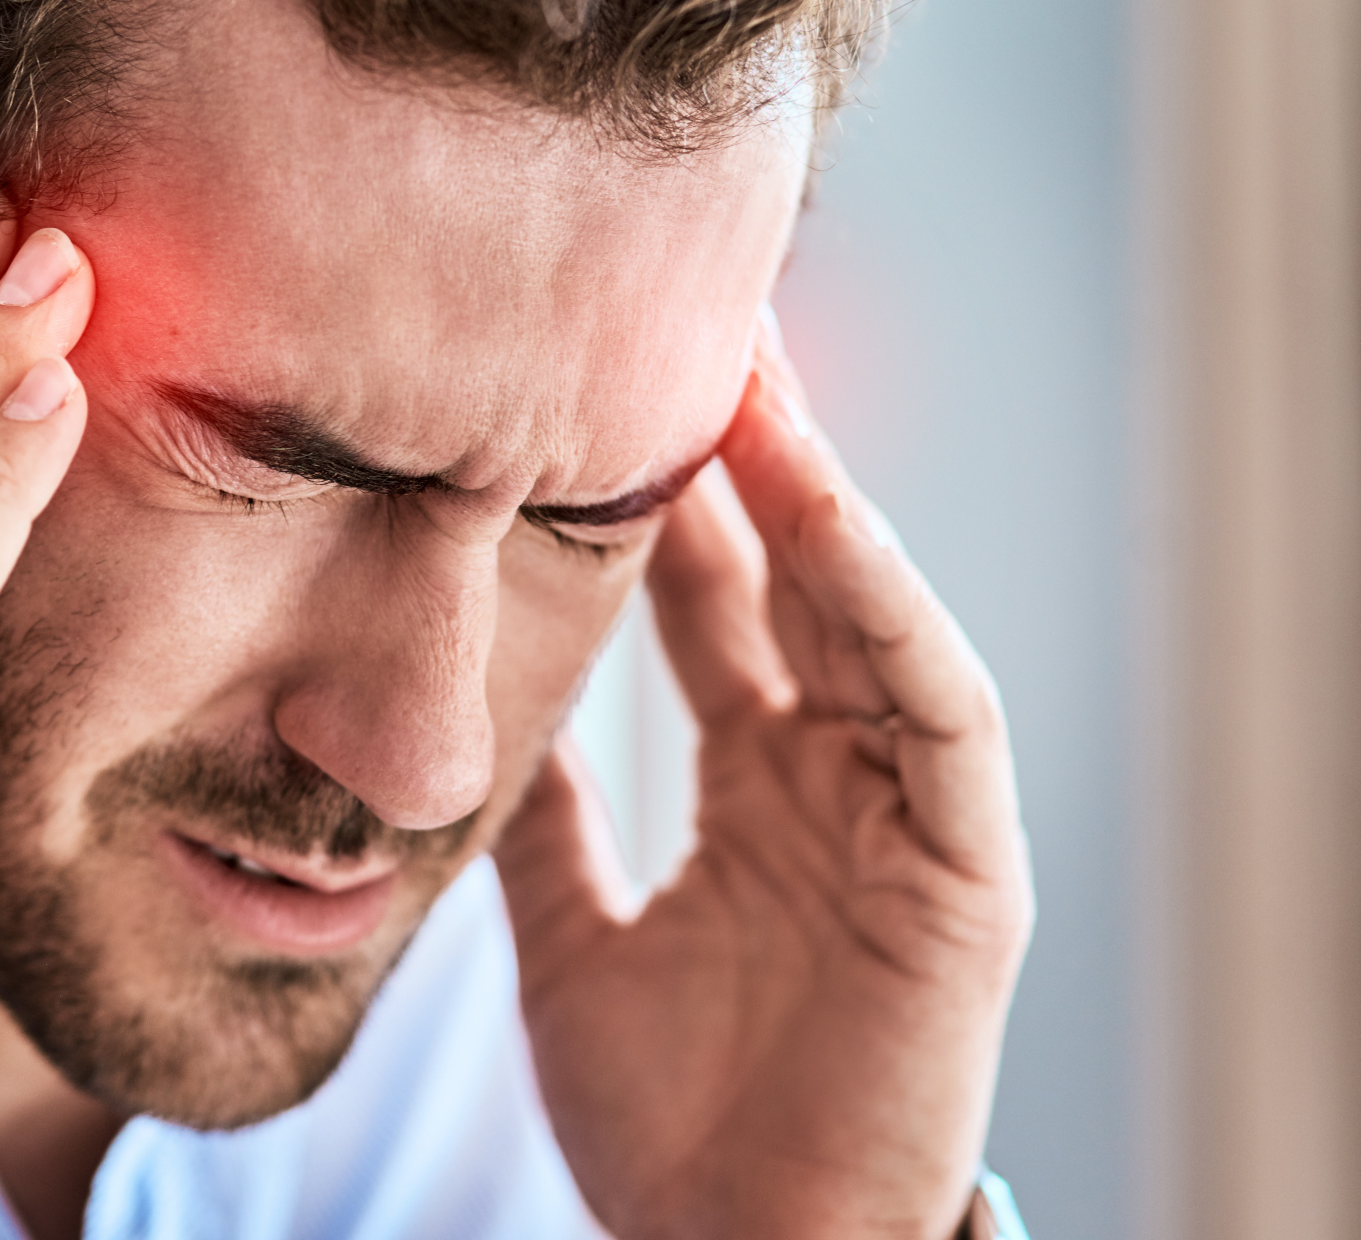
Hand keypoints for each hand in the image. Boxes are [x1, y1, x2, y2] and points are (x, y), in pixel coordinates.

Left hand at [493, 320, 1032, 1239]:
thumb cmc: (666, 1120)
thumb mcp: (572, 936)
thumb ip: (545, 823)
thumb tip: (478, 721)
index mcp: (753, 787)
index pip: (715, 605)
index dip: (666, 497)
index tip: (597, 388)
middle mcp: (833, 777)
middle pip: (792, 579)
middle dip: (746, 456)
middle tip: (682, 323)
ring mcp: (903, 816)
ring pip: (867, 616)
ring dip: (817, 496)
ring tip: (751, 378)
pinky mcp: (964, 871)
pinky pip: (934, 712)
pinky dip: (886, 610)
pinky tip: (827, 519)